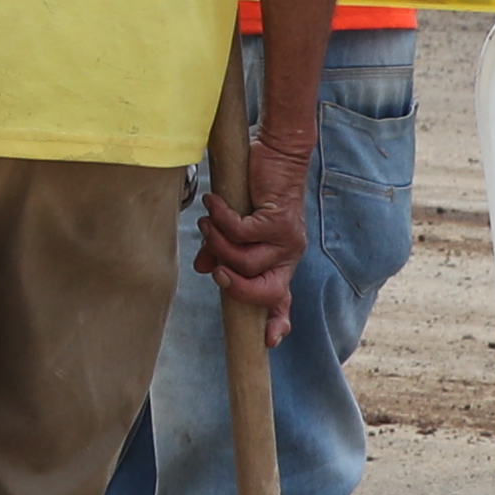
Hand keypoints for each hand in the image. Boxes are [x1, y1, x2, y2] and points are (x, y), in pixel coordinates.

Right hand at [195, 130, 319, 337]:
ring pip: (245, 261)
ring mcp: (287, 240)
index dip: (276, 320)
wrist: (277, 153)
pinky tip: (214, 202)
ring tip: (207, 221)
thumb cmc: (256, 189)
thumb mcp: (235, 225)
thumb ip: (221, 250)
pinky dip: (220, 218)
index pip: (282, 298)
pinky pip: (240, 232)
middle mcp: (289, 255)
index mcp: (281, 260)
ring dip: (218, 242)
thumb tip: (205, 269)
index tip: (269, 341)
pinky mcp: (277, 221)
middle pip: (267, 291)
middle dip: (237, 288)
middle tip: (216, 271)